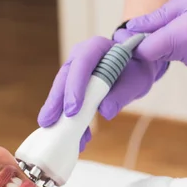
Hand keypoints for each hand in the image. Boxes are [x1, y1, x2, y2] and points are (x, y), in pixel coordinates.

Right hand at [37, 30, 168, 151]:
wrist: (135, 69)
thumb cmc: (136, 70)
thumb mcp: (136, 81)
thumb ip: (122, 94)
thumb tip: (105, 111)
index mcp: (96, 48)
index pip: (81, 63)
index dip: (74, 87)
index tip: (72, 111)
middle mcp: (79, 58)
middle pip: (64, 79)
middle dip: (56, 102)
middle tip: (49, 122)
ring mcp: (73, 73)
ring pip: (61, 93)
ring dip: (59, 115)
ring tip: (57, 134)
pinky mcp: (72, 88)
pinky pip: (67, 104)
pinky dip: (70, 122)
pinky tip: (76, 138)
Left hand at [127, 0, 186, 69]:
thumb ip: (157, 19)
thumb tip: (131, 30)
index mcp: (183, 37)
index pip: (145, 52)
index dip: (135, 43)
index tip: (131, 34)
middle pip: (159, 53)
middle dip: (159, 38)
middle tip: (173, 15)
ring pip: (175, 54)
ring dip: (176, 40)